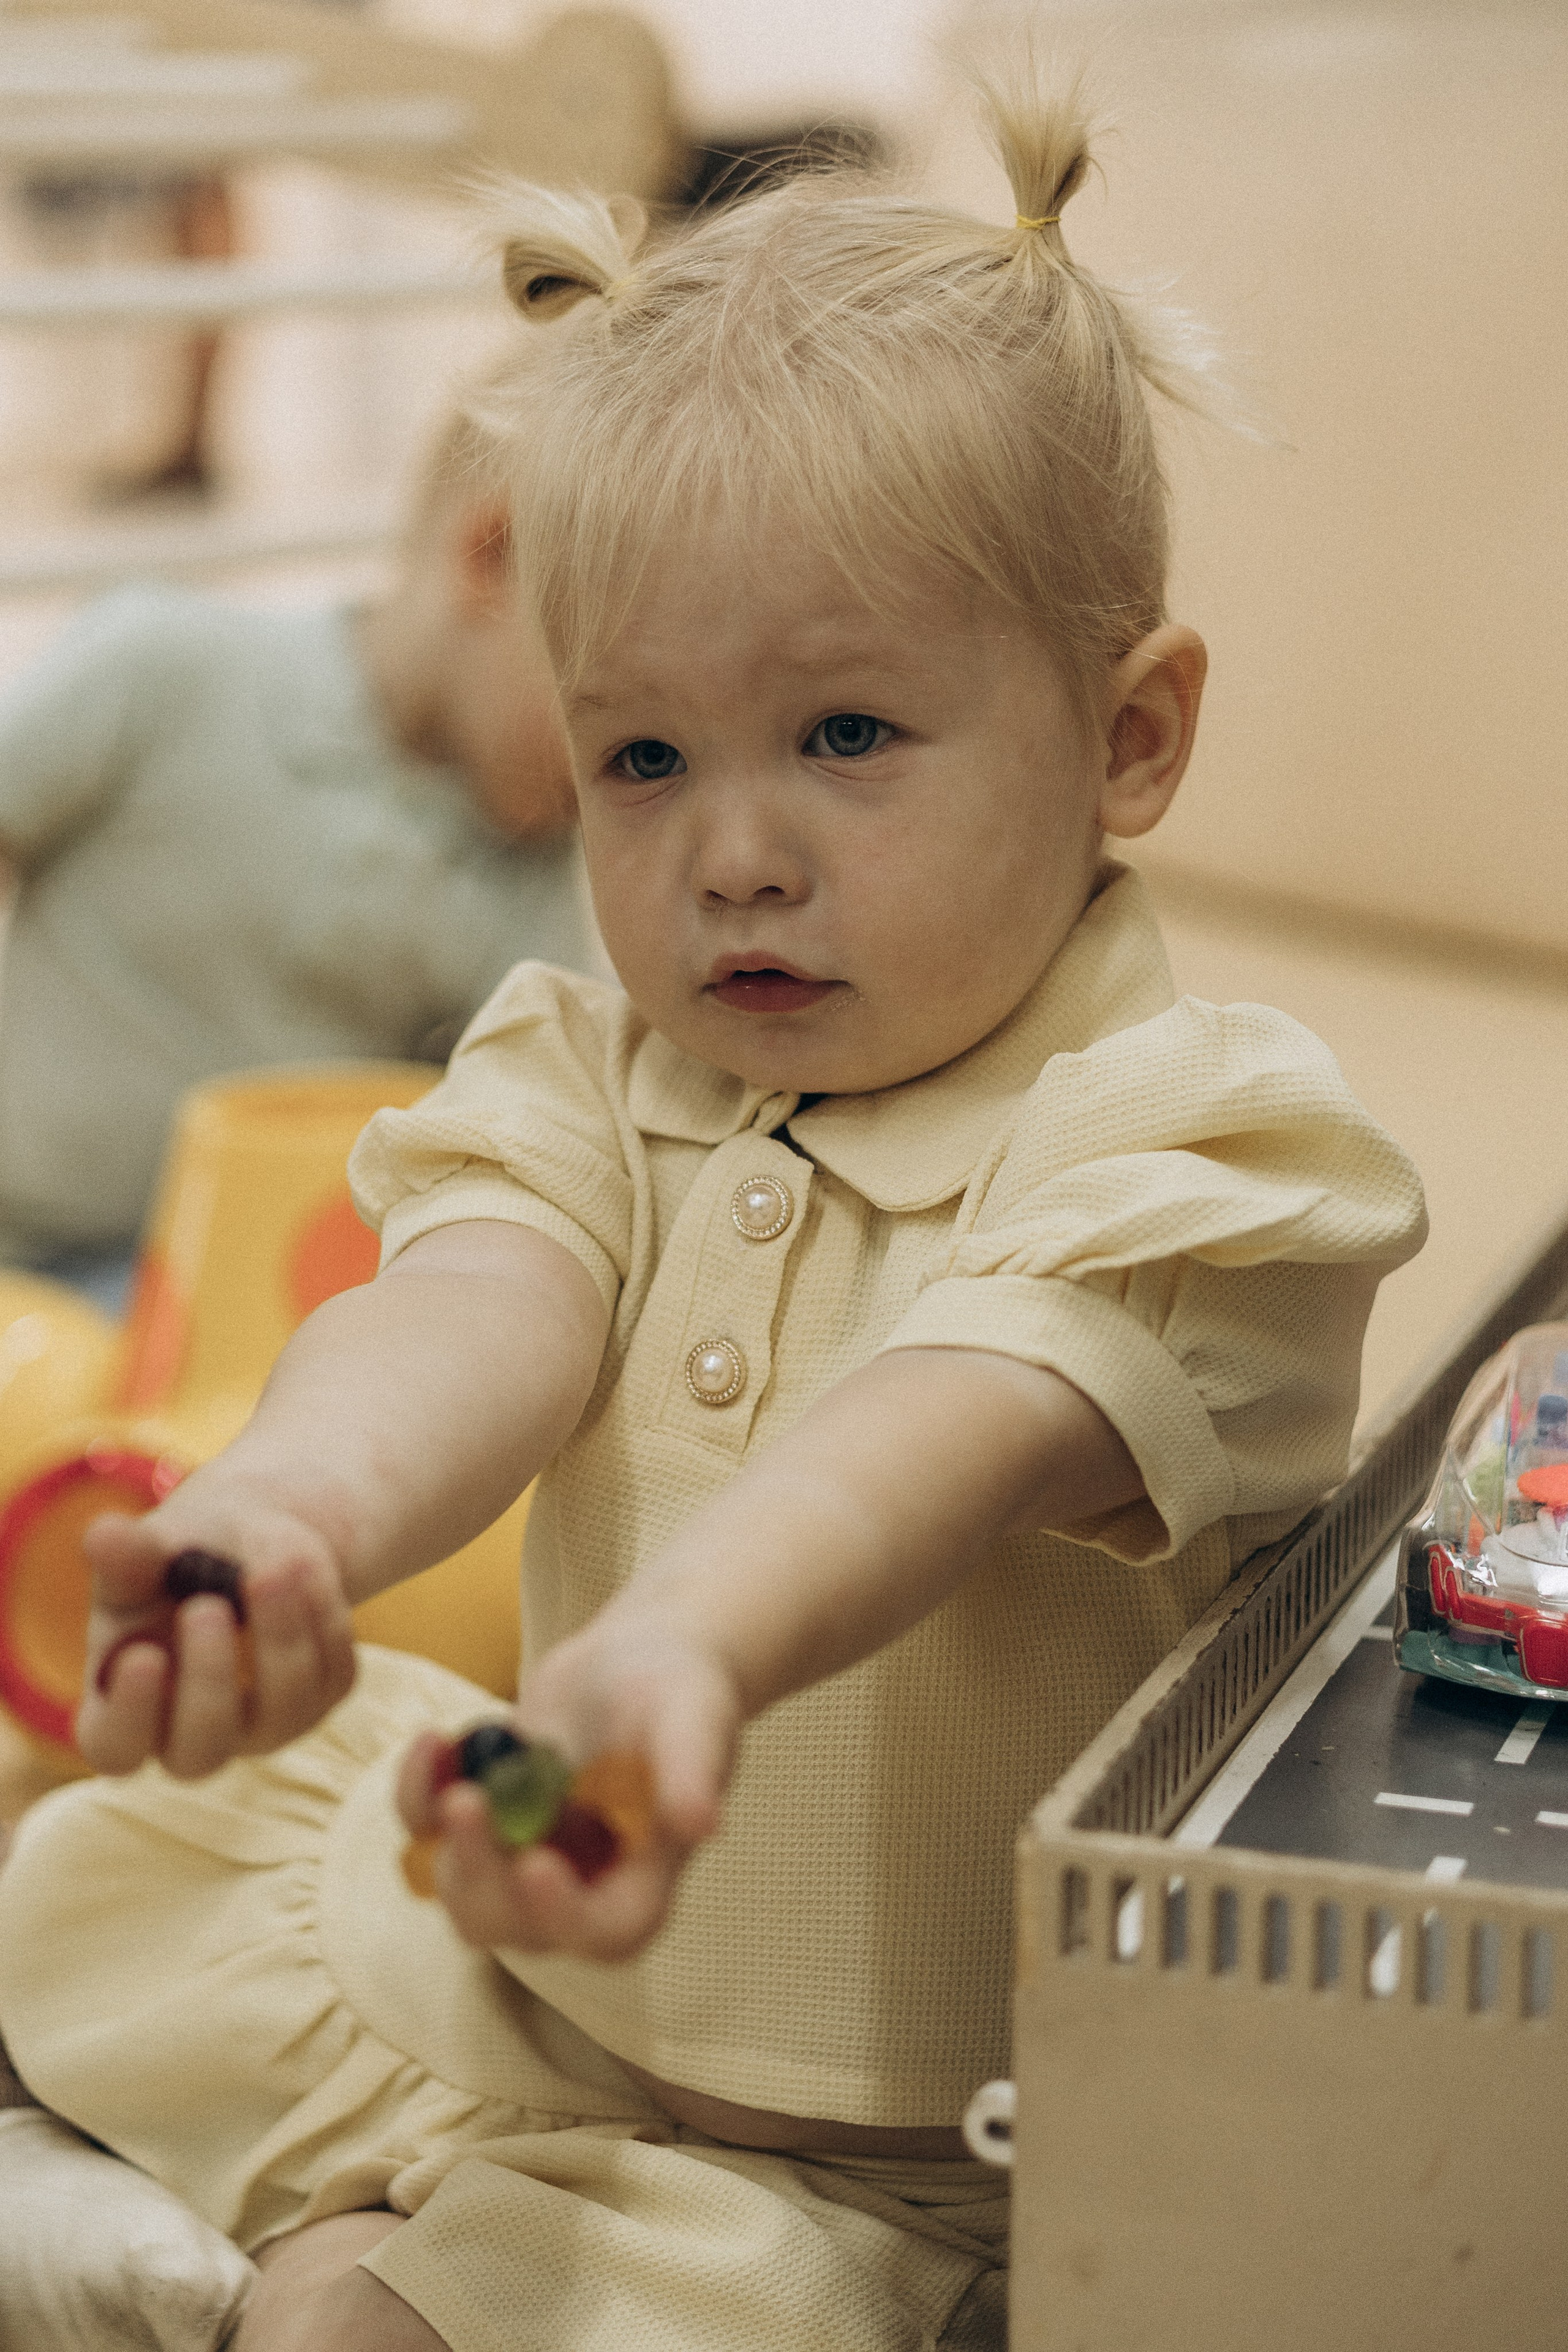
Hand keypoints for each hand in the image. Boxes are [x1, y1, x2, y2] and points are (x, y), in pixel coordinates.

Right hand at [76, 1493, 356, 1777]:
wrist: (241, 1542)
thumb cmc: (171, 1560)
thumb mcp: (145, 1554)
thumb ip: (124, 1556)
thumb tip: (105, 1538)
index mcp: (124, 1709)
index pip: (114, 1749)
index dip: (129, 1717)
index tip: (145, 1655)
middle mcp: (192, 1736)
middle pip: (199, 1753)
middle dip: (208, 1680)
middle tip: (207, 1606)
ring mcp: (260, 1727)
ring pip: (282, 1713)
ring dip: (281, 1637)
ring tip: (274, 1568)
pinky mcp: (316, 1700)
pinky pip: (332, 1678)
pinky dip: (323, 1619)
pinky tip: (305, 1569)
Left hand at [396, 1614, 739, 1961]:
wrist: (639, 1659)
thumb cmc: (681, 1691)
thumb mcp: (696, 1719)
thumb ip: (695, 1770)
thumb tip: (702, 1823)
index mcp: (641, 1883)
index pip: (603, 1931)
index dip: (562, 1914)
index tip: (534, 1864)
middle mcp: (579, 1889)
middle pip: (514, 1924)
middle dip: (480, 1874)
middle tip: (466, 1801)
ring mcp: (524, 1862)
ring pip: (463, 1893)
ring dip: (444, 1840)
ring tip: (444, 1756)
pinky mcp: (485, 1824)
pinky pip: (430, 1835)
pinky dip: (418, 1797)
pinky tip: (433, 1740)